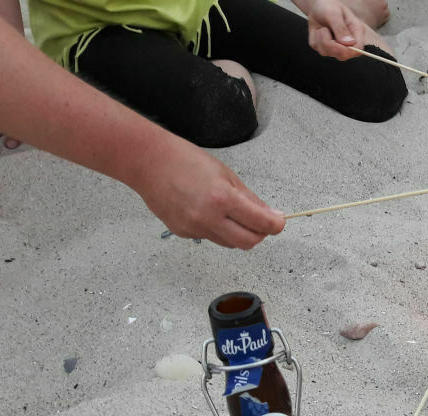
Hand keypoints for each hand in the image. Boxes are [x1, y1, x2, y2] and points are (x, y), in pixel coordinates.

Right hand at [133, 138, 284, 249]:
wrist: (148, 162)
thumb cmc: (185, 160)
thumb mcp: (226, 174)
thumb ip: (250, 199)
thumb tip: (270, 215)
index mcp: (223, 199)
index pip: (261, 224)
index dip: (276, 225)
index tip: (279, 222)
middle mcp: (208, 217)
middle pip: (248, 242)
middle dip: (260, 234)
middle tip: (260, 222)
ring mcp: (194, 227)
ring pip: (229, 243)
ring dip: (238, 232)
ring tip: (230, 212)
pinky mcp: (183, 232)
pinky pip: (210, 237)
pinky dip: (217, 229)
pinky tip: (207, 211)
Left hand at [305, 0, 364, 59]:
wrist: (317, 6)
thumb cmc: (329, 6)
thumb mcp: (334, 13)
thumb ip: (341, 28)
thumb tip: (349, 43)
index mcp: (356, 32)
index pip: (357, 50)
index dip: (347, 50)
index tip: (335, 41)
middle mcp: (348, 43)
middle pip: (342, 55)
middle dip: (329, 44)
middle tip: (323, 30)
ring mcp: (336, 46)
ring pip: (327, 53)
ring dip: (320, 39)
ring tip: (322, 28)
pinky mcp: (324, 47)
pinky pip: (317, 48)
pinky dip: (314, 39)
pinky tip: (318, 31)